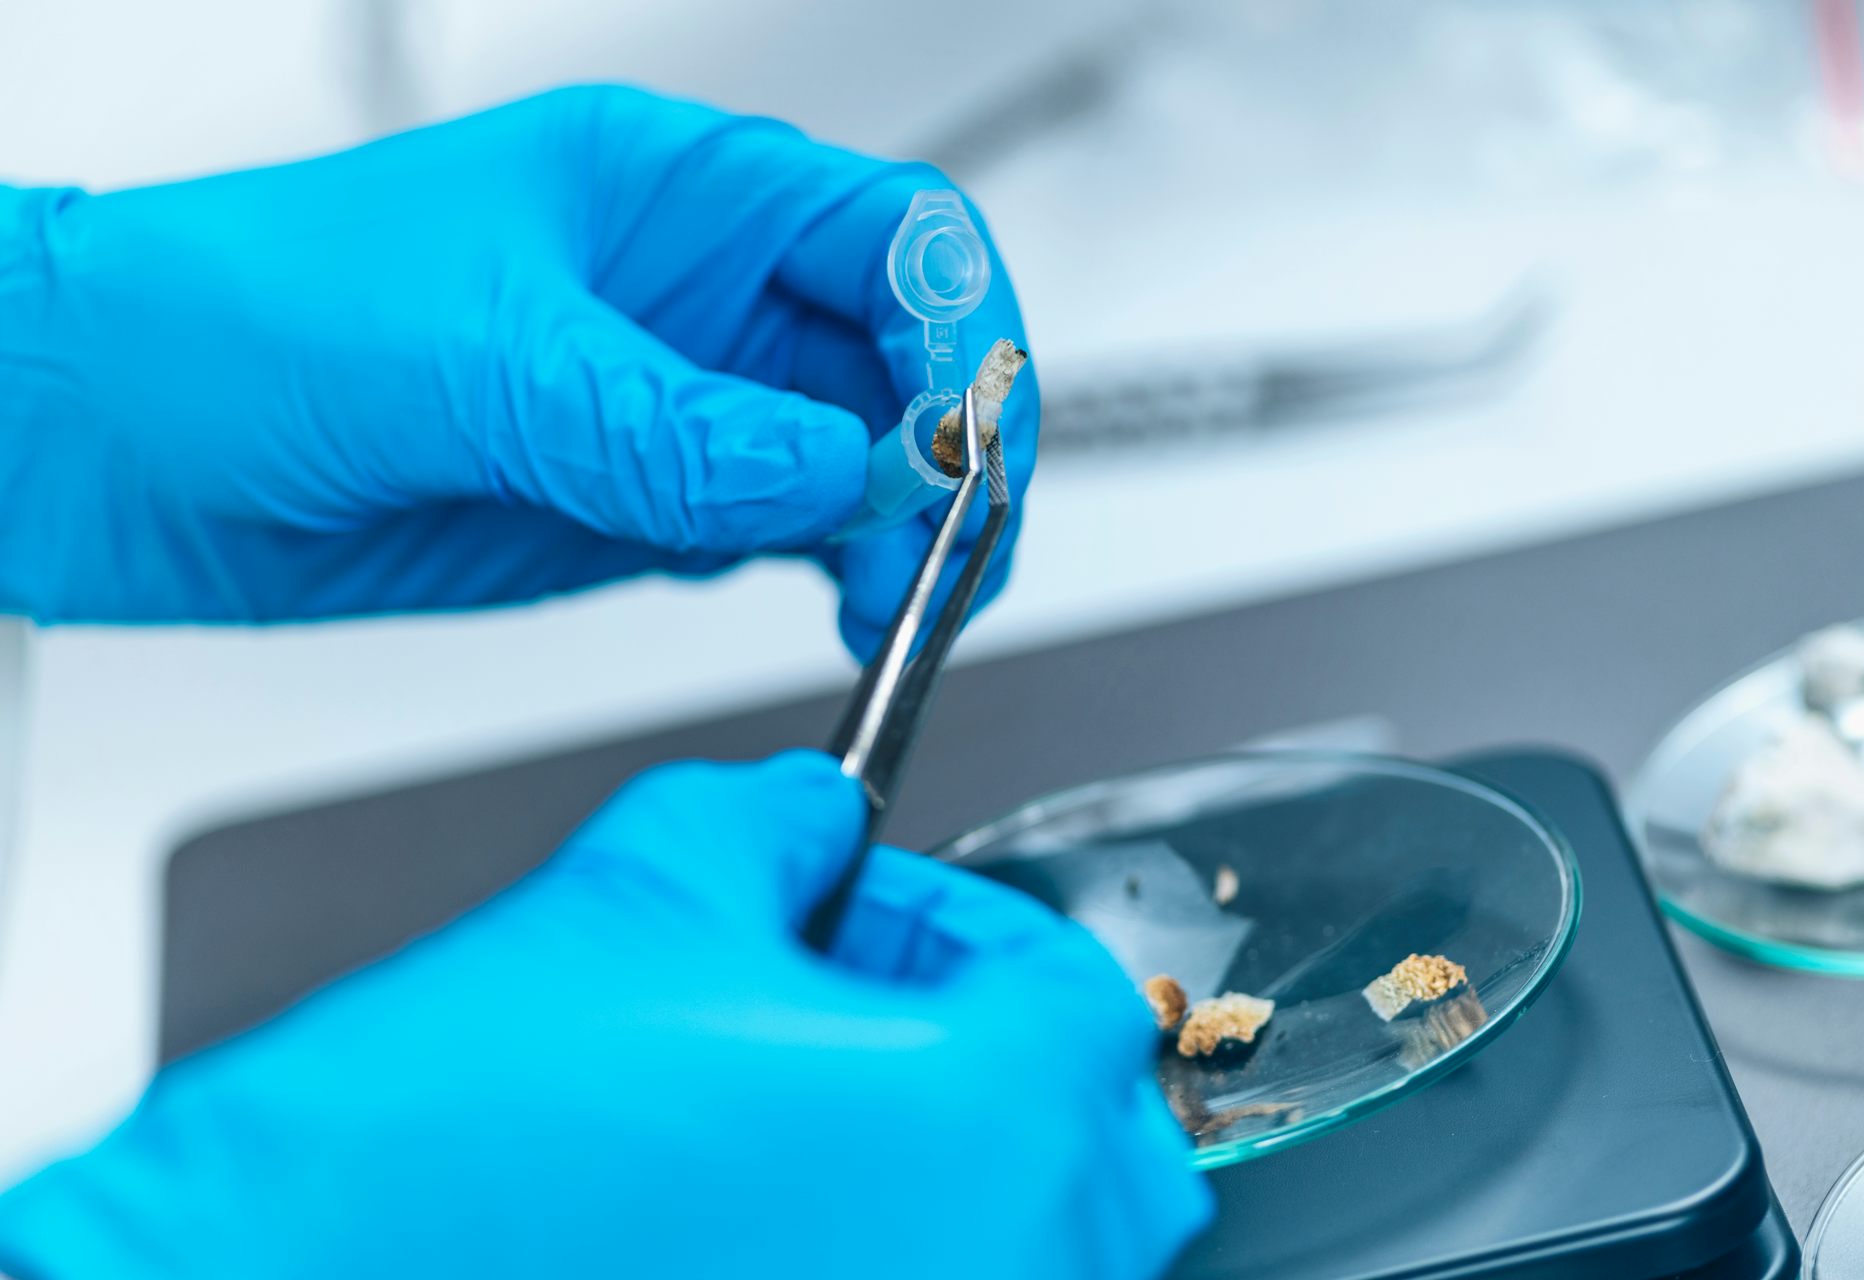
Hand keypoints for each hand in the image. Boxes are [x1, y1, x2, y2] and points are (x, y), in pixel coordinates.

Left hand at [0, 87, 1033, 656]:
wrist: (107, 442)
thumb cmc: (237, 317)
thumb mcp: (469, 356)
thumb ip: (661, 424)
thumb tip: (830, 471)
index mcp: (668, 193)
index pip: (890, 236)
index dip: (958, 333)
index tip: (960, 443)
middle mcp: (687, 298)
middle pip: (898, 359)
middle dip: (949, 454)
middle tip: (944, 554)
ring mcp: (669, 409)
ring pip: (855, 460)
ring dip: (904, 532)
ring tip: (900, 601)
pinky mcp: (636, 507)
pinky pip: (779, 537)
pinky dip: (833, 578)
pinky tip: (837, 612)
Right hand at [0, 753, 1208, 1278]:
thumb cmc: (456, 1146)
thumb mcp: (638, 887)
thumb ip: (774, 819)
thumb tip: (812, 815)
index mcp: (988, 1119)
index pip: (1074, 989)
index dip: (957, 925)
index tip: (862, 915)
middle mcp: (998, 1263)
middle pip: (1097, 1139)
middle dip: (983, 1049)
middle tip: (845, 1007)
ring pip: (1030, 1248)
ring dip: (947, 1160)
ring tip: (788, 1108)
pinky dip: (891, 1245)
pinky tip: (757, 1208)